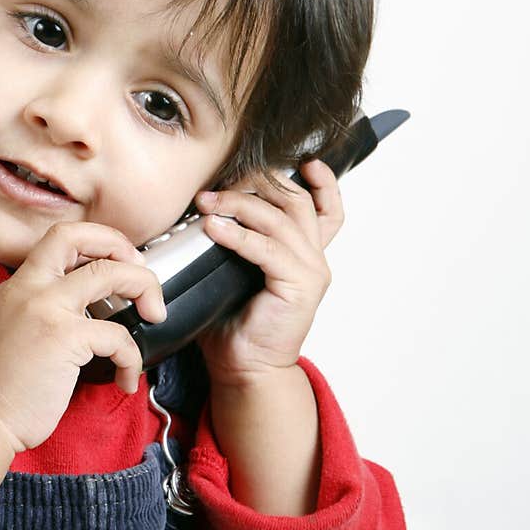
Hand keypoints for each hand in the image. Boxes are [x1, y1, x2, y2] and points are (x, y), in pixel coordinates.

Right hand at [0, 222, 165, 452]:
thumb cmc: (0, 385)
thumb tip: (90, 305)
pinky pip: (118, 336)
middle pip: (82, 237)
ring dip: (145, 289)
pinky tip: (126, 378)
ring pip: (111, 274)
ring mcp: (47, 310)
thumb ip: (44, 308)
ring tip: (154, 314)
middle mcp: (31, 288)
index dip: (99, 239)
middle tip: (142, 276)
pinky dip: (132, 358)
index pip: (61, 237)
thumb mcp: (15, 327)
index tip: (119, 260)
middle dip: (123, 248)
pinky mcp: (64, 339)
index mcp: (19, 284)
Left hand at [193, 159, 342, 384]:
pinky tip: (215, 228)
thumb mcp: (234, 272)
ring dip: (240, 204)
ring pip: (281, 217)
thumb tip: (204, 208)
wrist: (245, 368)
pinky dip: (239, 234)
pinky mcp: (301, 285)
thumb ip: (235, 239)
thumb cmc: (235, 323)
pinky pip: (268, 248)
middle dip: (255, 184)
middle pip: (295, 200)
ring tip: (207, 203)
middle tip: (216, 185)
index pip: (325, 207)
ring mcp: (312, 270)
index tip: (301, 161)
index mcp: (304, 253)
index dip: (321, 181)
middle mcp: (314, 257)